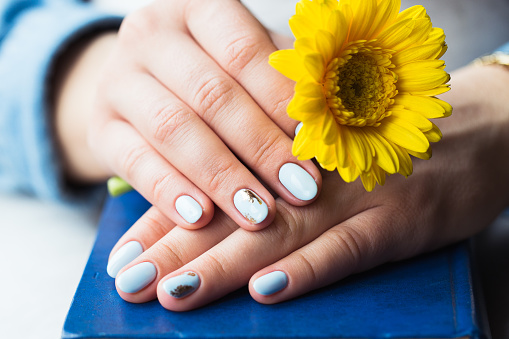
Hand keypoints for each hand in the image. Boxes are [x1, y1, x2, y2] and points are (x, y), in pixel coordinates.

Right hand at [55, 0, 321, 232]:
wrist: (139, 88)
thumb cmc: (209, 75)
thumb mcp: (241, 67)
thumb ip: (278, 85)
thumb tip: (327, 124)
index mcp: (197, 8)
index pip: (244, 52)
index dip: (281, 103)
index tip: (317, 148)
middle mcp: (151, 35)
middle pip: (211, 95)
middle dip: (261, 148)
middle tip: (301, 191)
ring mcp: (118, 80)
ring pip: (174, 129)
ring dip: (221, 177)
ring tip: (259, 214)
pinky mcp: (100, 127)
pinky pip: (135, 161)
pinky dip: (170, 192)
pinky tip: (200, 218)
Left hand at [108, 64, 508, 308]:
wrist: (477, 129)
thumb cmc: (390, 139)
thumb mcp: (329, 141)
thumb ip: (276, 163)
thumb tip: (217, 194)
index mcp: (289, 146)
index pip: (216, 183)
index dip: (167, 217)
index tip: (126, 250)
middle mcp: (315, 169)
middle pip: (235, 212)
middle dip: (177, 249)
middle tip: (130, 281)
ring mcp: (357, 193)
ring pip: (279, 232)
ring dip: (223, 265)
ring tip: (173, 294)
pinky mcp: (400, 217)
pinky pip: (348, 247)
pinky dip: (308, 270)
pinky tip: (266, 291)